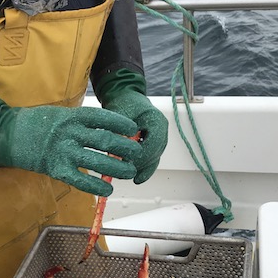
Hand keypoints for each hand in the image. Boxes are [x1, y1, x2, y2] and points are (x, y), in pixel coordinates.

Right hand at [0, 103, 142, 196]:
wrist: (5, 134)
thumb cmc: (33, 123)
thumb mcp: (59, 114)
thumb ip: (79, 122)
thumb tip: (105, 131)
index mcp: (72, 116)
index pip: (103, 118)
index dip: (121, 124)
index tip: (133, 129)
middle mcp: (70, 132)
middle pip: (106, 140)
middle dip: (126, 148)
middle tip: (137, 153)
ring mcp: (63, 151)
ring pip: (98, 161)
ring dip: (118, 168)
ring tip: (130, 172)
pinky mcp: (55, 169)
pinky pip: (81, 180)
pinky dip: (97, 186)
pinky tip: (108, 189)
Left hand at [96, 69, 168, 183]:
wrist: (126, 98)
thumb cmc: (123, 103)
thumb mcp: (118, 115)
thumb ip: (118, 134)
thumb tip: (115, 156)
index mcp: (157, 120)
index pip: (153, 144)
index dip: (139, 156)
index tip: (125, 163)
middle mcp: (162, 130)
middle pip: (154, 154)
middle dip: (139, 164)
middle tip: (123, 172)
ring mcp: (160, 139)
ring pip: (154, 159)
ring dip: (141, 169)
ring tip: (127, 176)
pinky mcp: (154, 145)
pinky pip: (151, 160)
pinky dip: (144, 170)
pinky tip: (136, 179)